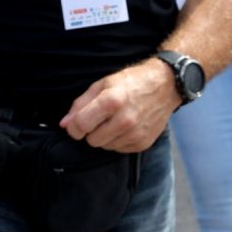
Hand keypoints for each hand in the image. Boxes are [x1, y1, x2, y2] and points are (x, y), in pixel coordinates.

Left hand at [59, 59, 179, 152]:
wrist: (166, 85)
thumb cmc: (130, 82)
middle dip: (90, 131)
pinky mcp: (144, 143)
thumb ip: (80, 105)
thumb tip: (64, 124)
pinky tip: (125, 127)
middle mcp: (125, 120)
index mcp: (111, 101)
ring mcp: (136, 133)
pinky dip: (117, 141)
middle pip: (91, 140)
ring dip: (104, 136)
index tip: (75, 124)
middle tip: (99, 119)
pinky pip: (119, 149)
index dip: (73, 127)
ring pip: (104, 146)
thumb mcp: (102, 85)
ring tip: (114, 120)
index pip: (80, 126)